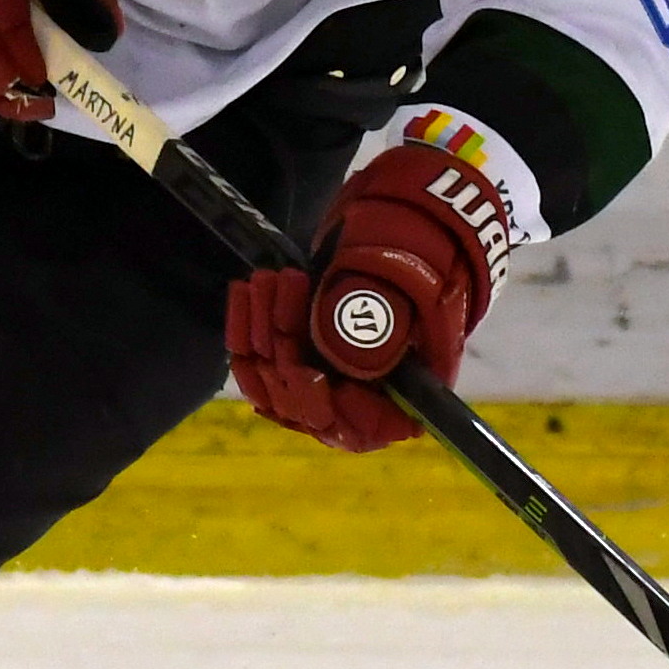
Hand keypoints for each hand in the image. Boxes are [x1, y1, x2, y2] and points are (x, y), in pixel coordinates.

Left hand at [227, 142, 518, 449]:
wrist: (407, 241)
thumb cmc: (424, 272)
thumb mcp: (417, 296)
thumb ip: (385, 328)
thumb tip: (345, 359)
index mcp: (400, 407)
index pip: (356, 427)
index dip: (322, 405)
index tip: (305, 371)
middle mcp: (354, 407)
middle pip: (301, 400)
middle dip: (284, 343)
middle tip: (282, 284)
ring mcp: (318, 385)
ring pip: (271, 375)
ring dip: (261, 325)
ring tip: (267, 276)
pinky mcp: (291, 358)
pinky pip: (256, 356)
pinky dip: (246, 324)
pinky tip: (244, 287)